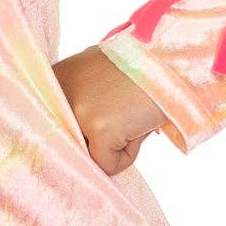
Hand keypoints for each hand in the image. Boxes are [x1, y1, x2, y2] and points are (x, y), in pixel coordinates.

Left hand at [51, 45, 168, 176]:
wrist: (171, 60)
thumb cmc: (140, 69)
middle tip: (122, 112)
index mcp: (54, 79)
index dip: (83, 128)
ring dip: (114, 145)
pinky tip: (139, 125)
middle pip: (73, 143)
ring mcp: (77, 111)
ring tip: (132, 115)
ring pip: (91, 156)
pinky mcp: (99, 129)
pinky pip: (109, 165)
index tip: (102, 114)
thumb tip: (78, 141)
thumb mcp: (96, 76)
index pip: (56, 125)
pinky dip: (128, 155)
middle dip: (98, 138)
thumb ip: (79, 102)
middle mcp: (59, 94)